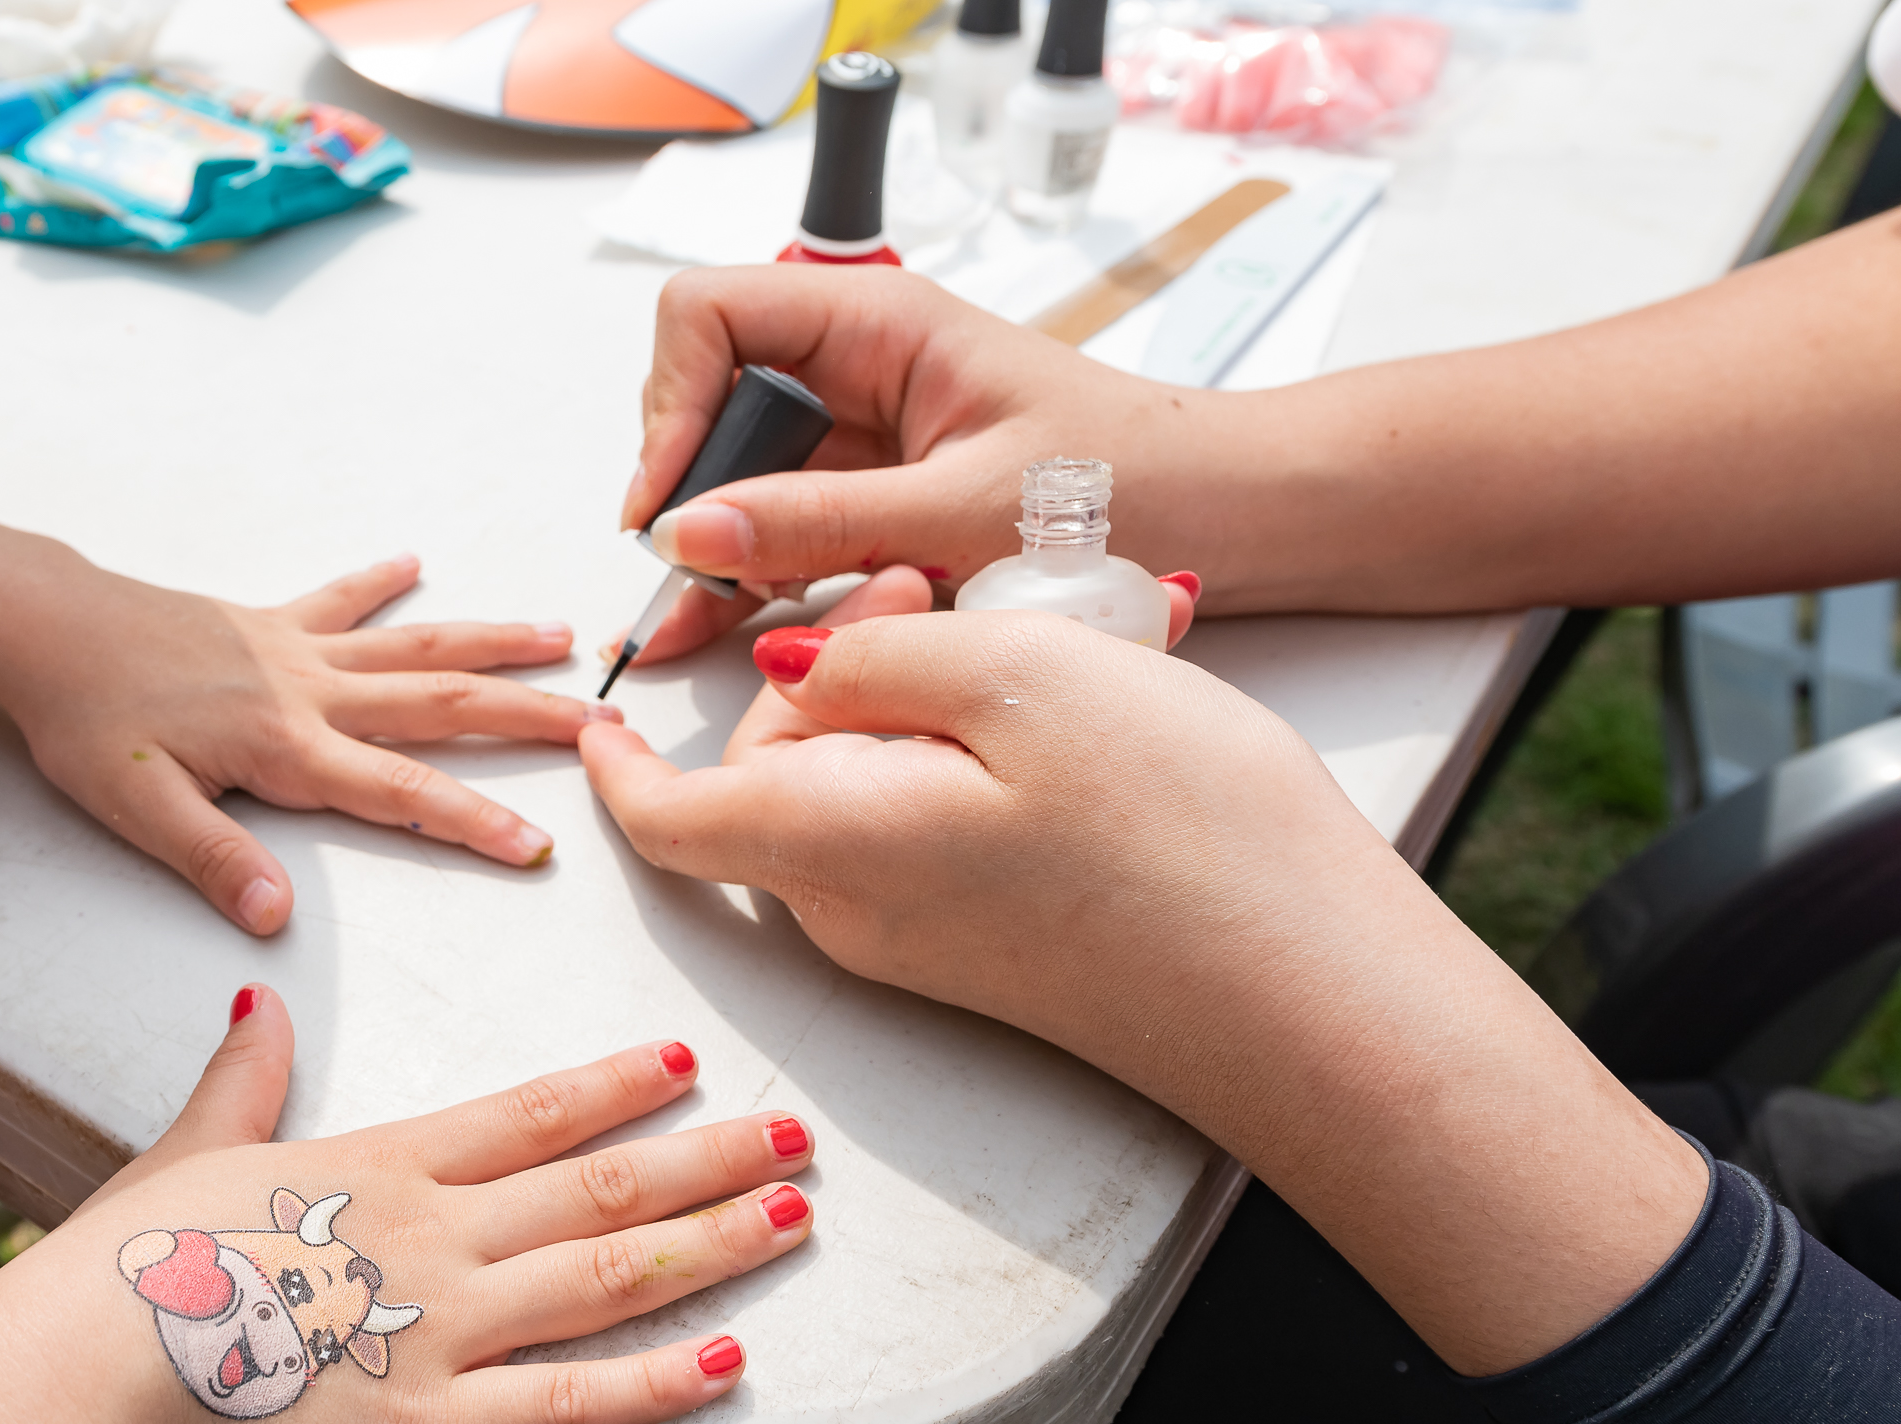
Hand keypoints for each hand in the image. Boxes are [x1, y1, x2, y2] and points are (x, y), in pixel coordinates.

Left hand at [0, 555, 619, 934]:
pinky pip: (336, 599)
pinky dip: (378, 581)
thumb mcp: (138, 810)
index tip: (538, 845)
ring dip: (489, 642)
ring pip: (413, 643)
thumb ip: (215, 862)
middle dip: (526, 717)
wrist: (42, 629)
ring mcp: (292, 649)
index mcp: (287, 747)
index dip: (471, 823)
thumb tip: (276, 920)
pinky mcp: (263, 621)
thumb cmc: (83, 723)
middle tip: (602, 724)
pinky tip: (413, 561)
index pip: (399, 793)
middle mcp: (308, 691)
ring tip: (561, 638)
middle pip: (439, 704)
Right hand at [51, 986, 817, 1423]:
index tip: (684, 1062)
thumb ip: (242, 1081)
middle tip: (796, 1136)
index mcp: (378, 1166)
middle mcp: (435, 1237)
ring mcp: (443, 1331)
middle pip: (600, 1186)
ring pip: (609, 1276)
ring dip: (712, 1245)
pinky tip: (731, 1363)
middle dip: (708, 1159)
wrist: (85, 1383)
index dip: (615, 1086)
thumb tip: (255, 1002)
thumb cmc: (123, 1268)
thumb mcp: (185, 1152)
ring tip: (796, 1216)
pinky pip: (571, 1405)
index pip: (528, 1113)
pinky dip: (658, 1386)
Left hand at [576, 609, 1702, 1375]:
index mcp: (827, 842)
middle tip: (949, 575)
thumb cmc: (1182, 839)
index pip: (663, 815)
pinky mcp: (1003, 947)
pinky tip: (1106, 700)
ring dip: (942, 691)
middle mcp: (858, 912)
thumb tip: (797, 665)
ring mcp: (934, 940)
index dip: (621, 756)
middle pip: (780, 771)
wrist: (1321, 1004)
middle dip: (842, 657)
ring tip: (1068, 629)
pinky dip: (995, 746)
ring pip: (877, 784)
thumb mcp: (1018, 674)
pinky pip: (952, 823)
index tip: (605, 699)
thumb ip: (875, 655)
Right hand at [611, 265, 1221, 666]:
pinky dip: (751, 576)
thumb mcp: (963, 512)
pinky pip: (783, 526)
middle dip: (684, 488)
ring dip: (712, 547)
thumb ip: (818, 522)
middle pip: (708, 399)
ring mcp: (864, 433)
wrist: (1234, 523)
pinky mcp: (877, 498)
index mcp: (878, 322)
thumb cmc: (1136, 485)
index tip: (666, 505)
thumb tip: (689, 533)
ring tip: (692, 625)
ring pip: (738, 474)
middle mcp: (859, 365)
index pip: (709, 317)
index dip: (669, 405)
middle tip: (682, 576)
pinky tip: (722, 629)